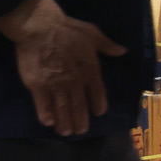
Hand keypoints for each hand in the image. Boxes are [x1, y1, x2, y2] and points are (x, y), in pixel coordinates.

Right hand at [0, 0, 126, 136]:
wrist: (39, 27)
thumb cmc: (68, 29)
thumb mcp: (93, 33)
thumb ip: (107, 45)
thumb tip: (122, 50)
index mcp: (90, 69)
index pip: (97, 92)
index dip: (98, 104)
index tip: (98, 113)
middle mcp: (75, 81)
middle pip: (79, 105)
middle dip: (80, 119)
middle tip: (81, 130)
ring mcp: (56, 85)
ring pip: (62, 108)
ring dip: (65, 122)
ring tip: (66, 132)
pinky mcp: (38, 86)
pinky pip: (43, 105)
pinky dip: (46, 115)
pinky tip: (48, 123)